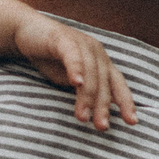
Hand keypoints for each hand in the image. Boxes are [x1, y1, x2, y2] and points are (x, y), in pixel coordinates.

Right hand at [12, 8, 139, 129]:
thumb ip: (87, 93)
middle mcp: (97, 53)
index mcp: (102, 64)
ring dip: (87, 96)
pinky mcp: (63, 39)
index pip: (118, 85)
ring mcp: (82, 44)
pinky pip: (73, 56)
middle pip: (104, 83)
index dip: (126, 103)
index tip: (132, 122)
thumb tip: (99, 115)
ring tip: (83, 117)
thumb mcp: (73, 80)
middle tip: (101, 127)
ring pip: (90, 73)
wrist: (27, 32)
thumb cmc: (52, 58)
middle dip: (103, 107)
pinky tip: (76, 83)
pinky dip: (76, 69)